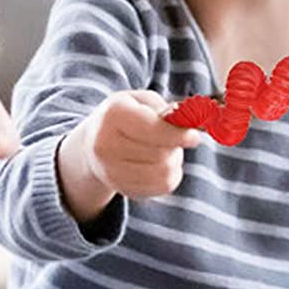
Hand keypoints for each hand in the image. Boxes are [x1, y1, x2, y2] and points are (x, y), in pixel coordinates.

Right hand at [59, 89, 199, 218]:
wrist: (93, 142)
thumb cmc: (126, 116)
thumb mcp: (142, 101)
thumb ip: (166, 110)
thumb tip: (188, 126)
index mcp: (113, 115)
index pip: (152, 129)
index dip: (178, 135)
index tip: (194, 136)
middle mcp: (106, 145)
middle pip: (161, 153)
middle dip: (176, 146)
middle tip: (174, 139)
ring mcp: (110, 171)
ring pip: (164, 173)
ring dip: (174, 161)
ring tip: (166, 151)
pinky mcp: (121, 188)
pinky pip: (162, 187)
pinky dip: (170, 176)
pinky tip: (160, 164)